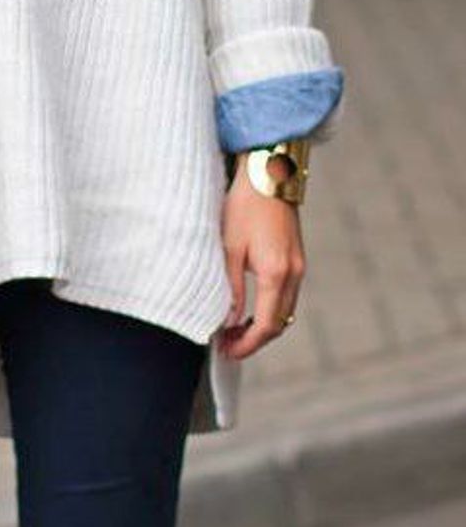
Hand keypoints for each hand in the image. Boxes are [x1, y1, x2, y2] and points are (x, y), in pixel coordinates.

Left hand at [219, 154, 305, 360]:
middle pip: (280, 324)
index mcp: (276, 273)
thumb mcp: (229, 249)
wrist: (269, 174)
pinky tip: (249, 311)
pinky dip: (270, 310)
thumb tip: (229, 322)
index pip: (267, 325)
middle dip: (254, 341)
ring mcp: (299, 266)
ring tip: (234, 331)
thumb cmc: (245, 206)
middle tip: (227, 346)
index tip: (227, 351)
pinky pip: (287, 296)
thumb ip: (231, 289)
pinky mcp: (297, 260)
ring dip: (262, 327)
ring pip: (285, 312)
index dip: (247, 345)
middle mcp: (294, 273)